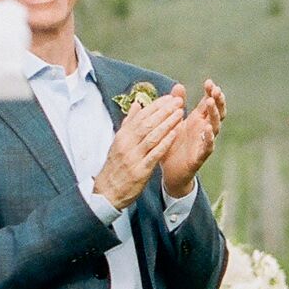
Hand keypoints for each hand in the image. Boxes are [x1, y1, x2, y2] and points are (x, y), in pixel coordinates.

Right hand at [95, 89, 187, 213]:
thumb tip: (137, 104)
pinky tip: (175, 134)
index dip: (156, 106)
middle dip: (164, 111)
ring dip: (167, 123)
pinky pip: (154, 154)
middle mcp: (127, 144)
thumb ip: (129, 123)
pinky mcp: (140, 170)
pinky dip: (165, 143)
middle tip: (178, 101)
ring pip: (152, 136)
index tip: (169, 97)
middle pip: (147, 123)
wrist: (108, 191)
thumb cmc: (116, 166)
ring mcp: (133, 157)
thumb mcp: (119, 142)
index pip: (141, 116)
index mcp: (123, 136)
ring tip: (180, 113)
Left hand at [161, 81, 225, 195]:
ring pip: (215, 127)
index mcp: (198, 120)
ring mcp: (204, 143)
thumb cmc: (172, 144)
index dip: (211, 93)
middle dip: (218, 101)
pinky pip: (208, 147)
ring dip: (214, 114)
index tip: (209, 82)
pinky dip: (209, 138)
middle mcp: (204, 130)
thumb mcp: (173, 121)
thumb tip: (179, 85)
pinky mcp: (200, 157)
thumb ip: (177, 105)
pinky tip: (207, 129)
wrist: (170, 172)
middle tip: (215, 90)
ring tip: (210, 102)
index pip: (208, 103)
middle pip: (217, 113)